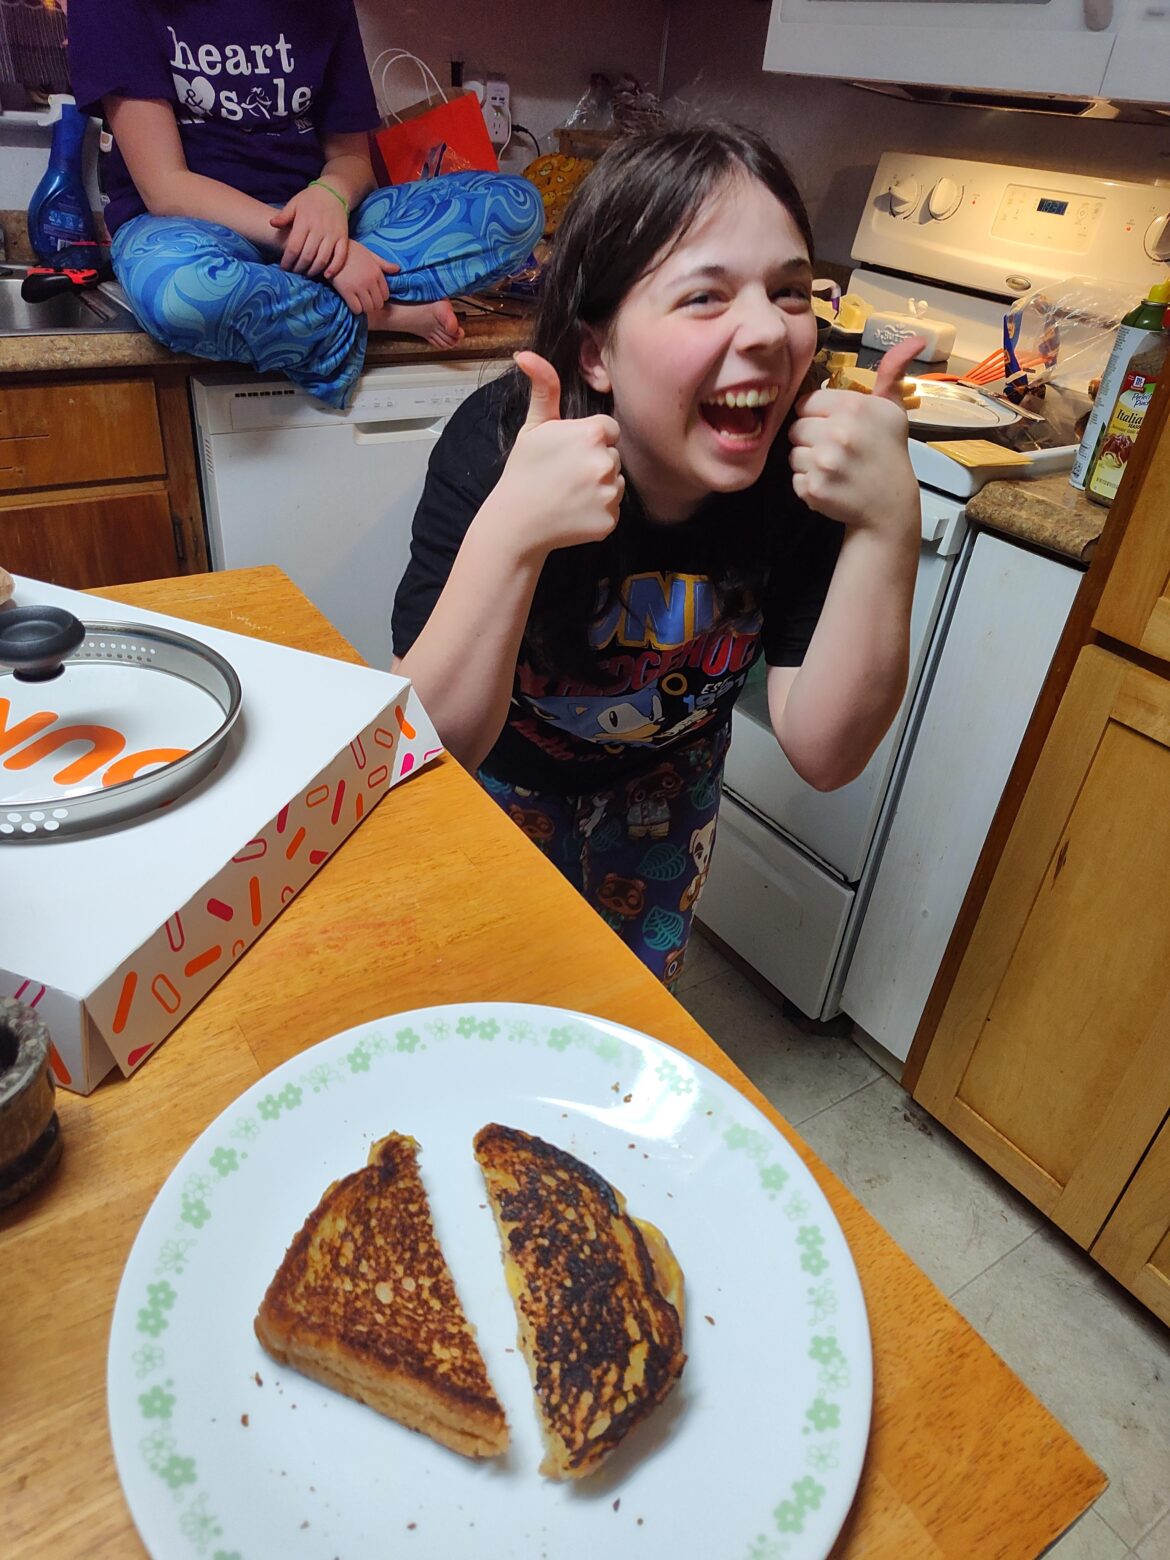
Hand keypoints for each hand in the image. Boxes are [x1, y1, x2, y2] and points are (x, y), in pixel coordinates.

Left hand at [270, 182, 349, 275]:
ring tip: (306, 273)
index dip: (288, 261)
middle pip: (307, 256)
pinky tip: (326, 275)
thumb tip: (272, 224)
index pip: (294, 247)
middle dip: (299, 268)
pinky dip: (334, 268)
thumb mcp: (294, 203)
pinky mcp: (344, 238)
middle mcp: (319, 229)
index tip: (284, 267)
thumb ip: (284, 215)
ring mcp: (333, 234)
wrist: (333, 193)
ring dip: (313, 270)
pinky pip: (340, 256)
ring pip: (322, 259)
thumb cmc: (310, 199)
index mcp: (304, 221)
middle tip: (294, 272)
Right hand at [328, 240, 399, 314]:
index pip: (385, 295)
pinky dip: (355, 309)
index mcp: (377, 272)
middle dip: (373, 304)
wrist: (331, 250)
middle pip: (378, 304)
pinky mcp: (347, 291)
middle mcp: (370, 281)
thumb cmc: (351, 251)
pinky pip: (357, 309)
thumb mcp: (369, 254)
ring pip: (368, 308)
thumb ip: (383, 264)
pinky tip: (351, 303)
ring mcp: (359, 286)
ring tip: (359, 303)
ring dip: (364, 308)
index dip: (379, 297)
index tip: (372, 295)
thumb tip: (398, 269)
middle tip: (365, 301)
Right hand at [487, 352, 623, 560]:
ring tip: (569, 493)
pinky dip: (597, 511)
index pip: (608, 429)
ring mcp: (609, 494)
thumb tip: (525, 353)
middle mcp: (606, 462)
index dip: (589, 439)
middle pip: (613, 455)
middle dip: (594, 462)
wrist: (516, 523)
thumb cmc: (523, 472)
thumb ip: (544, 388)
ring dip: (599, 486)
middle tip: (565, 474)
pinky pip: (613, 509)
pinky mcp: (610, 521)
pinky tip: (574, 511)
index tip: (568, 451)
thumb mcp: (533, 426)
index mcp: (592, 433)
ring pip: (616, 482)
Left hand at [788, 334, 923, 537]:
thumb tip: (915, 339)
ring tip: (834, 467)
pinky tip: (831, 484)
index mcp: (854, 408)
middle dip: (812, 438)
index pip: (807, 402)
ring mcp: (825, 463)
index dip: (818, 415)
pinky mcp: (815, 489)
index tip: (834, 426)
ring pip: (793, 453)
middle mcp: (839, 433)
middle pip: (796, 427)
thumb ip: (891, 372)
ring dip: (808, 462)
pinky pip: (795, 479)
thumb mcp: (891, 409)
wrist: (890, 505)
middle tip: (836, 449)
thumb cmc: (887, 453)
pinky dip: (808, 484)